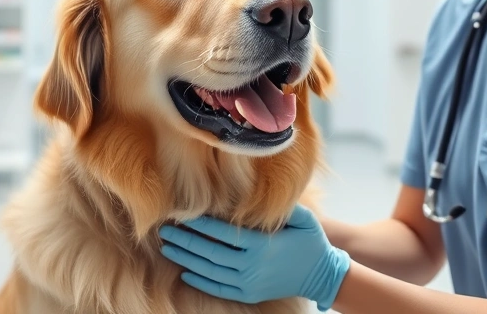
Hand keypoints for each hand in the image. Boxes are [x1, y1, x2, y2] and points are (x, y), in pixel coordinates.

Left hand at [159, 204, 350, 310]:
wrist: (321, 275)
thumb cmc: (311, 242)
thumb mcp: (303, 219)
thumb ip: (281, 207)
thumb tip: (258, 192)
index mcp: (261, 245)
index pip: (222, 233)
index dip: (200, 223)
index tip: (182, 214)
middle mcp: (251, 266)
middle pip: (209, 252)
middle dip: (185, 240)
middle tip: (164, 230)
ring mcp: (249, 283)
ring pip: (210, 271)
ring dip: (186, 259)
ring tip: (168, 247)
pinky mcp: (249, 295)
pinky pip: (219, 289)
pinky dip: (200, 281)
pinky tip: (186, 273)